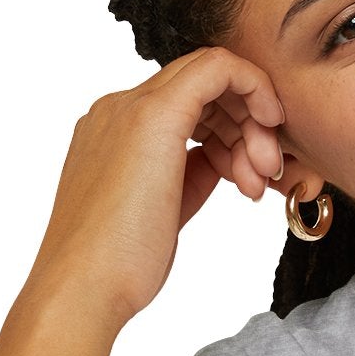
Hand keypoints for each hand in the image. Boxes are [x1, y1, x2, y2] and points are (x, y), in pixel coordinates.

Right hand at [20, 45, 285, 337]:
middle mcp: (118, 109)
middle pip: (202, 89)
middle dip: (247, 126)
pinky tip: (270, 125)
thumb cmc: (119, 265)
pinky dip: (254, 88)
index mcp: (115, 131)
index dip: (230, 131)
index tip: (251, 172)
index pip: (187, 105)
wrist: (85, 286)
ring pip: (212, 77)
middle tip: (265, 176)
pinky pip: (218, 68)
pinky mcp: (153, 115)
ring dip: (252, 124)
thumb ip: (190, 175)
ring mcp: (131, 108)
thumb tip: (223, 160)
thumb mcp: (165, 209)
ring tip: (258, 182)